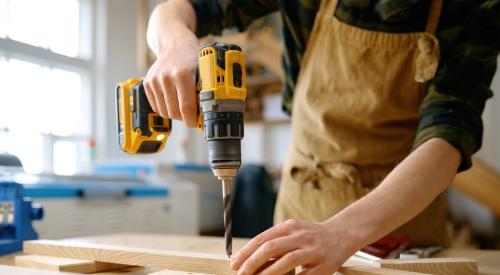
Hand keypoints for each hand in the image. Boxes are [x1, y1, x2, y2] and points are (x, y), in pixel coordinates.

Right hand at [143, 23, 198, 126]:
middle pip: (174, 113)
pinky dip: (165, 108)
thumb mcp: (203, 71)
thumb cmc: (192, 57)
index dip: (192, 120)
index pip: (186, 108)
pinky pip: (156, 107)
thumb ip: (205, 91)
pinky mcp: (147, 83)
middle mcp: (166, 78)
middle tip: (191, 114)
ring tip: (182, 105)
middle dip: (184, 118)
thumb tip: (208, 113)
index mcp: (182, 75)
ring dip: (174, 114)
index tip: (196, 123)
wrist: (174, 43)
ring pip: (165, 112)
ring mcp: (154, 81)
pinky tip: (173, 100)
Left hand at [230, 219, 356, 274]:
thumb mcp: (293, 231)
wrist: (342, 234)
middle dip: (252, 262)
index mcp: (290, 226)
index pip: (263, 239)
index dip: (246, 252)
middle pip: (271, 247)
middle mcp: (300, 235)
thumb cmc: (312, 236)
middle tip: (240, 274)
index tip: (234, 263)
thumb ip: (275, 241)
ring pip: (286, 260)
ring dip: (267, 273)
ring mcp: (312, 250)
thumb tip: (249, 257)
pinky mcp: (323, 265)